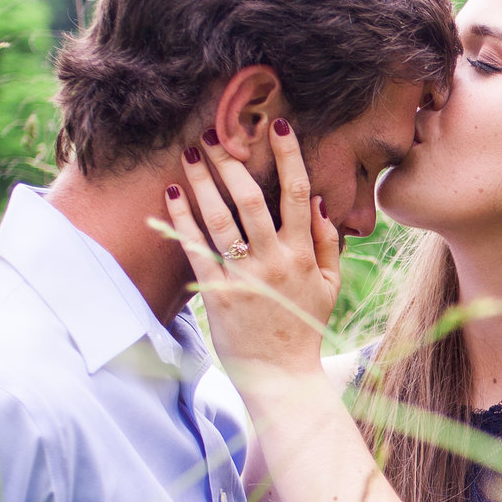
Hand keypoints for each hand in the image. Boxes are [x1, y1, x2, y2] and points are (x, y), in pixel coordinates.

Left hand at [161, 122, 340, 383]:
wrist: (282, 377)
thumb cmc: (304, 328)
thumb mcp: (329, 285)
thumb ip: (326, 242)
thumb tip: (317, 201)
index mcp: (303, 254)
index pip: (297, 193)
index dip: (288, 155)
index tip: (278, 125)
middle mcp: (274, 261)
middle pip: (251, 198)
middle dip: (233, 161)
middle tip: (216, 134)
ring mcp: (244, 277)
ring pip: (221, 218)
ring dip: (203, 181)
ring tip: (190, 154)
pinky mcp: (216, 294)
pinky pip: (196, 249)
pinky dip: (182, 220)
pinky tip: (172, 196)